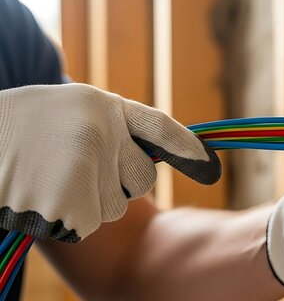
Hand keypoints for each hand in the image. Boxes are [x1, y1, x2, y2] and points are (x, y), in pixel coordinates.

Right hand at [0, 83, 220, 241]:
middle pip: (141, 179)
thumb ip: (116, 125)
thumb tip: (163, 156)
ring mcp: (84, 167)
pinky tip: (40, 196)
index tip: (211, 166)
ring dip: (87, 202)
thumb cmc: (25, 126)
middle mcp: (101, 132)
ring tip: (48, 176)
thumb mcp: (72, 109)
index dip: (188, 148)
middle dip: (117, 182)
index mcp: (102, 105)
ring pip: (113, 207)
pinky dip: (67, 219)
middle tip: (73, 166)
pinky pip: (87, 224)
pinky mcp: (68, 203)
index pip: (160, 126)